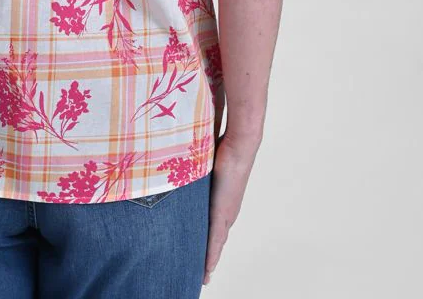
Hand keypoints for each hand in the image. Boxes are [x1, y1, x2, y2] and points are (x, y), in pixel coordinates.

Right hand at [202, 132, 258, 285]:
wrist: (238, 147)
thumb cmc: (222, 150)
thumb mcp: (205, 167)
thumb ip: (196, 173)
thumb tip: (184, 169)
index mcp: (223, 203)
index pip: (215, 229)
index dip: (210, 244)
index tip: (205, 258)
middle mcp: (227, 212)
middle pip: (216, 241)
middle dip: (209, 257)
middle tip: (202, 274)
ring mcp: (226, 214)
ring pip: (216, 244)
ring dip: (209, 260)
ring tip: (203, 276)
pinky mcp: (222, 213)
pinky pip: (214, 240)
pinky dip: (211, 255)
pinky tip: (207, 268)